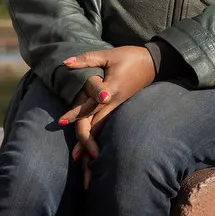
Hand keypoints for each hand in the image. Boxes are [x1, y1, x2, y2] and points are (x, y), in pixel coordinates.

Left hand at [58, 46, 158, 171]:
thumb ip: (86, 59)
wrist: (153, 63)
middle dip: (86, 141)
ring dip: (93, 143)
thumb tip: (66, 63)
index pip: (89, 106)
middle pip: (97, 124)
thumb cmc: (130, 57)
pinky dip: (100, 135)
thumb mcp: (108, 56)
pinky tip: (94, 146)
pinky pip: (108, 124)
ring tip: (83, 159)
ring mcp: (119, 106)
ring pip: (103, 127)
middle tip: (75, 157)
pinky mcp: (121, 107)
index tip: (61, 121)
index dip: (75, 113)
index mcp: (110, 90)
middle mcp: (114, 102)